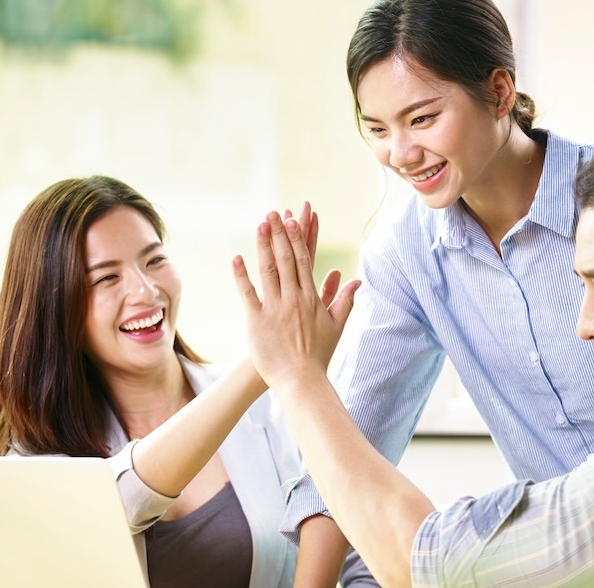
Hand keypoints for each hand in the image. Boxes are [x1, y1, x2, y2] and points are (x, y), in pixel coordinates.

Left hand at [233, 212, 360, 386]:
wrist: (301, 380)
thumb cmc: (319, 355)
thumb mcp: (337, 326)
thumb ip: (345, 300)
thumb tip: (356, 281)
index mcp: (311, 298)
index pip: (304, 261)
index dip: (298, 238)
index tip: (293, 220)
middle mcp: (294, 299)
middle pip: (286, 259)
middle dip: (279, 234)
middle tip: (273, 214)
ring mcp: (275, 308)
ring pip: (268, 271)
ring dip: (263, 246)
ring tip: (259, 225)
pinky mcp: (257, 320)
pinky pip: (248, 294)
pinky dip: (242, 275)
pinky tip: (237, 258)